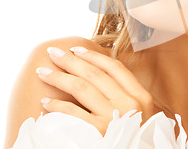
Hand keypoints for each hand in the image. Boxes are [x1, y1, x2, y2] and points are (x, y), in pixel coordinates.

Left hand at [36, 46, 154, 134]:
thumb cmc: (140, 140)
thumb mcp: (144, 116)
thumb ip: (129, 97)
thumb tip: (105, 77)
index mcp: (142, 97)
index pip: (115, 68)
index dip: (94, 56)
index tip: (76, 48)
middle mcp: (129, 105)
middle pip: (95, 74)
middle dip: (71, 61)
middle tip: (52, 53)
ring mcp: (114, 119)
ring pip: (82, 88)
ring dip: (59, 77)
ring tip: (43, 72)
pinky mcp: (99, 134)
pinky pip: (72, 114)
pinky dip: (56, 106)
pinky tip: (45, 103)